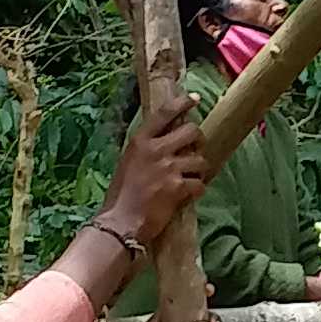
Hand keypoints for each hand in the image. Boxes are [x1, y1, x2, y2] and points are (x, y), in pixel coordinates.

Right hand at [96, 95, 209, 245]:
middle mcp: (156, 150)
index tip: (195, 99)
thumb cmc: (122, 194)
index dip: (183, 102)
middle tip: (195, 150)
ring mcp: (168, 169)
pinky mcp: (178, 188)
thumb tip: (168, 138)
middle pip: (192, 131)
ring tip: (191, 177)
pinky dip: (197, 189)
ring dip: (199, 169)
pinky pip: (199, 184)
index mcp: (140, 141)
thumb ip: (147, 148)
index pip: (165, 113)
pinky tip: (189, 194)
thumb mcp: (129, 161)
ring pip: (200, 159)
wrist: (120, 223)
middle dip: (198, 141)